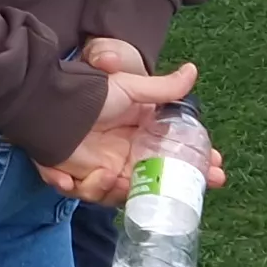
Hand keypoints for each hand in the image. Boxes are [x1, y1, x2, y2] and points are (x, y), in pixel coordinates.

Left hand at [37, 40, 207, 204]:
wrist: (49, 100)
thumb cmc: (91, 92)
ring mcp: (101, 169)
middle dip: (169, 193)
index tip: (217, 170)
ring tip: (110, 175)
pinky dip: (78, 188)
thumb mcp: (130, 88)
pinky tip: (71, 178)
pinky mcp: (77, 176)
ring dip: (115, 191)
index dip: (196, 166)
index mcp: (140, 137)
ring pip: (119, 195)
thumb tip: (192, 70)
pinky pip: (84, 193)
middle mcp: (124, 157)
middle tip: (187, 195)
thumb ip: (162, 88)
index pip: (173, 157)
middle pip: (152, 185)